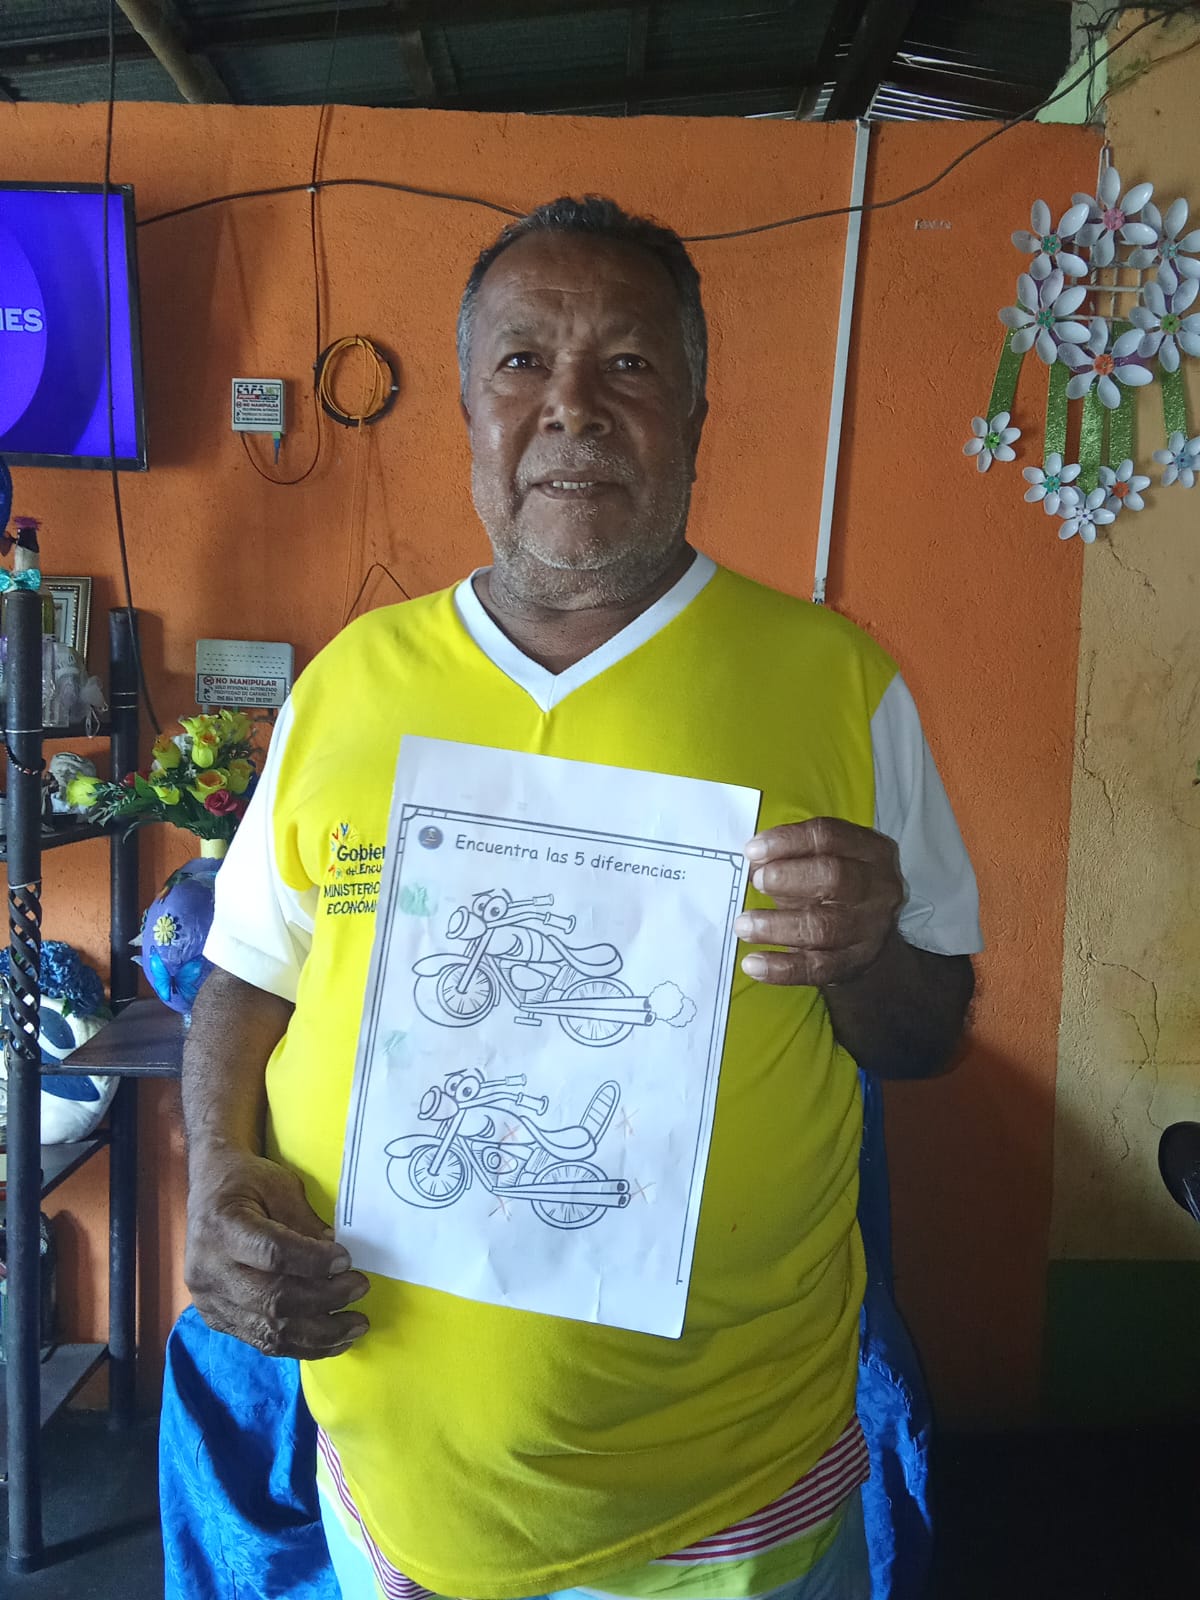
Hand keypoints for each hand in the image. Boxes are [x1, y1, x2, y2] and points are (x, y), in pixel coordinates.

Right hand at [185, 1148, 369, 1359]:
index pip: (272, 1254)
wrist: (208, 1192)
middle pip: (272, 1300)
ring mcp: (209, 1300)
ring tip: (356, 1327)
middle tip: (361, 1289)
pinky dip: (301, 1345)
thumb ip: (304, 1222)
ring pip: (268, 1330)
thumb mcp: (279, 1185)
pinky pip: (261, 1341)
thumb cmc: (247, 1182)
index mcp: (222, 1227)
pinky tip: (331, 1341)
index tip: (348, 1261)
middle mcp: (209, 1270)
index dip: (314, 1262)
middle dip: (325, 1301)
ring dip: (320, 1335)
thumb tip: (337, 1262)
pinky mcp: (215, 1318)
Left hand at [735, 818, 903, 987]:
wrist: (868, 939)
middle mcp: (878, 888)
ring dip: (777, 926)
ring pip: (823, 927)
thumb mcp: (820, 863)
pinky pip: (817, 967)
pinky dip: (782, 967)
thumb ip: (789, 859)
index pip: (829, 837)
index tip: (752, 850)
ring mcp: (870, 929)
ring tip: (744, 925)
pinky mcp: (855, 964)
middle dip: (788, 878)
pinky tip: (753, 964)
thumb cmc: (835, 889)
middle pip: (834, 877)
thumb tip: (754, 863)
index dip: (788, 841)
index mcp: (871, 851)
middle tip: (757, 882)